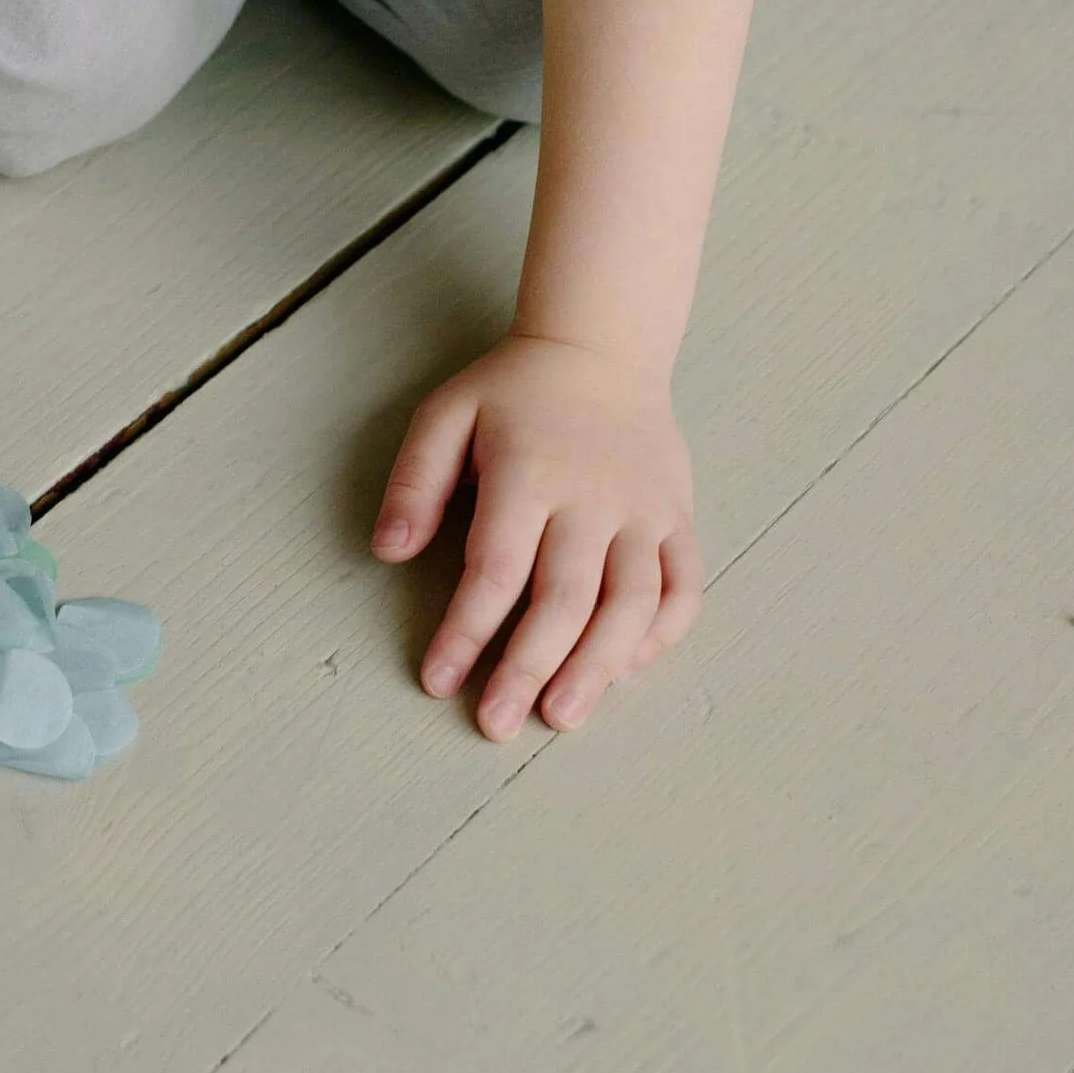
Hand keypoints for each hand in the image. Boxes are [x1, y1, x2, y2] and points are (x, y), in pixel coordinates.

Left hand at [372, 332, 703, 739]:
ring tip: (563, 716)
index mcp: (528, 473)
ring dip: (598, 667)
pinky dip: (662, 634)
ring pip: (631, 603)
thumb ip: (415, 482)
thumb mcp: (446, 415)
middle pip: (565, 599)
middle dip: (527, 668)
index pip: (496, 570)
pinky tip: (626, 668)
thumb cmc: (512, 391)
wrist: (601, 348)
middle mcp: (593, 497)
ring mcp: (644, 509)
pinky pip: (683, 585)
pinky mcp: (677, 517)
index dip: (466, 632)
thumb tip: (390, 551)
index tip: (436, 680)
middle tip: (496, 724)